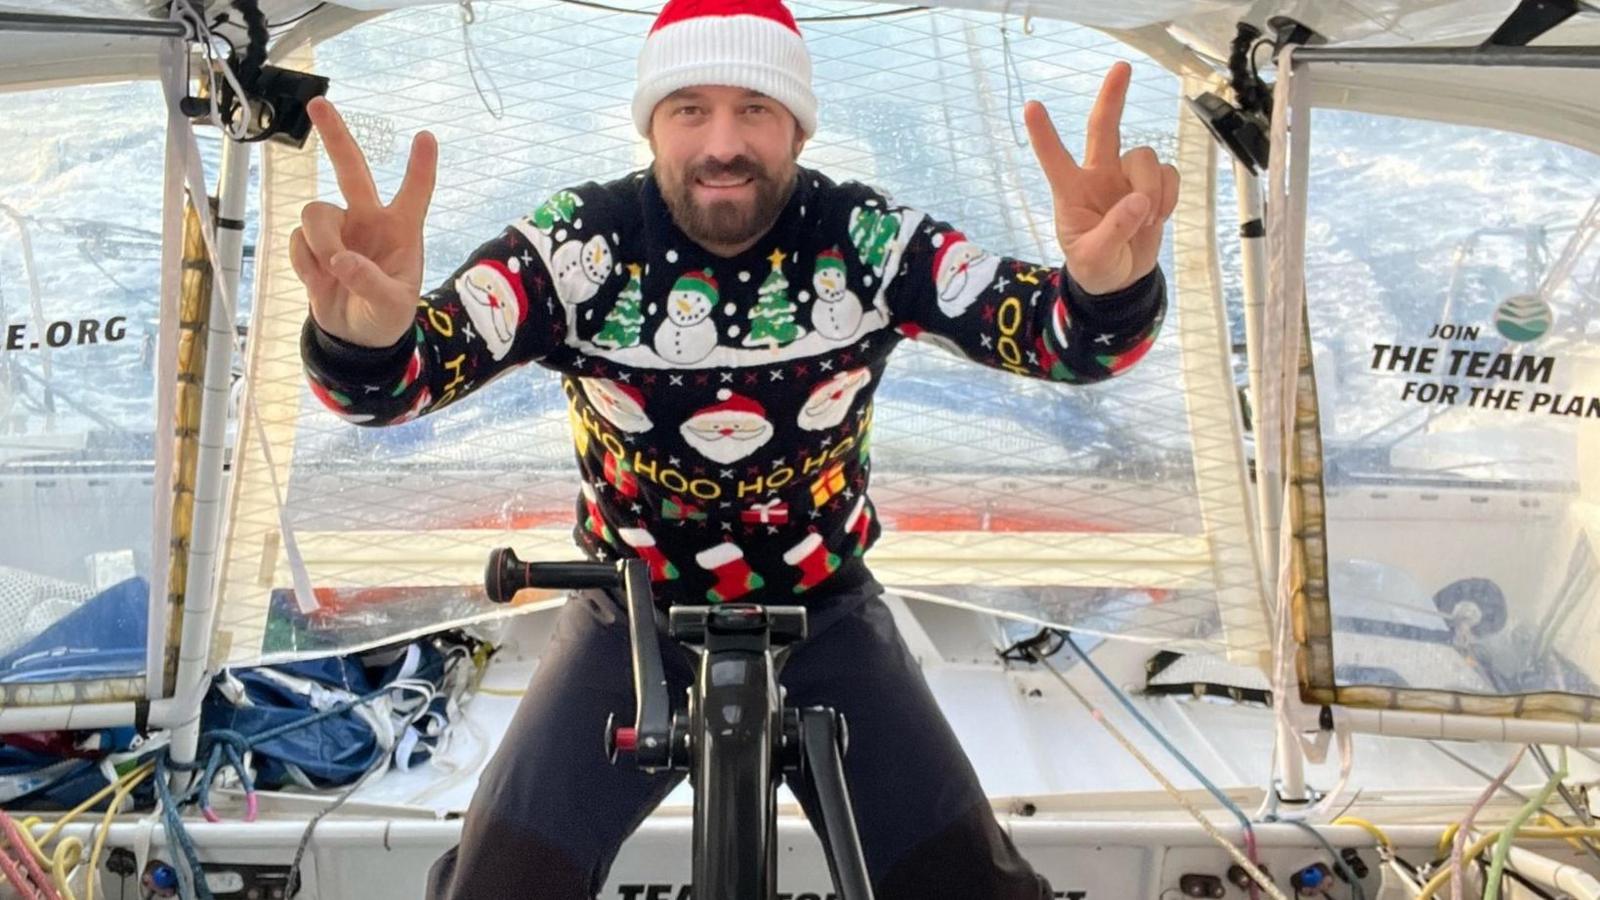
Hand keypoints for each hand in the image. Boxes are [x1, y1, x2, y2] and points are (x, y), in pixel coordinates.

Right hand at [291, 97, 437, 347]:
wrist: (356, 338)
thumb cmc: (386, 318)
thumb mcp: (391, 307)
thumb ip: (369, 283)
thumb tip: (340, 260)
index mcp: (402, 231)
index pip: (414, 193)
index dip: (421, 167)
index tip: (426, 136)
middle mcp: (368, 221)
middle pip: (351, 170)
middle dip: (335, 136)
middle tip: (318, 102)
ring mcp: (339, 231)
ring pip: (315, 212)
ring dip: (320, 241)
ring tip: (333, 271)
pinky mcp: (311, 246)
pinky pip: (297, 241)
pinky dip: (304, 262)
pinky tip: (319, 280)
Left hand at [1024, 62, 1178, 295]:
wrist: (1120, 282)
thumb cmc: (1095, 267)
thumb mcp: (1094, 259)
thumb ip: (1113, 232)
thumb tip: (1139, 201)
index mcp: (1071, 192)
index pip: (1054, 158)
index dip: (1043, 134)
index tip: (1030, 106)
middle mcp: (1098, 176)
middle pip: (1104, 128)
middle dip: (1112, 97)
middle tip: (1121, 68)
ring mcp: (1125, 178)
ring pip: (1145, 157)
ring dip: (1152, 188)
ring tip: (1147, 221)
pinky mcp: (1152, 185)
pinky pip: (1168, 174)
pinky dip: (1169, 195)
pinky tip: (1158, 218)